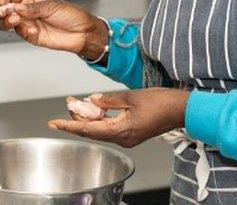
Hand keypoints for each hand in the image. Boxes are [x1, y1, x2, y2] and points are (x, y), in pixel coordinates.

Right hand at [0, 0, 107, 59]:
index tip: (3, 0)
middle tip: (4, 12)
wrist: (81, 32)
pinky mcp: (31, 36)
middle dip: (2, 11)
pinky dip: (23, 31)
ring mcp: (28, 23)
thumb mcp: (51, 6)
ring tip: (14, 20)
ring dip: (7, 21)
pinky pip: (21, 33)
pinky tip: (32, 30)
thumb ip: (32, 8)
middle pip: (5, 10)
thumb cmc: (70, 15)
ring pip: (8, 23)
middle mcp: (27, 11)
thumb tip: (16, 7)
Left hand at [48, 89, 189, 147]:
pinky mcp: (131, 133)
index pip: (88, 129)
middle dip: (77, 118)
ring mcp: (127, 137)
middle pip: (92, 130)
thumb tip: (91, 101)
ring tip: (78, 102)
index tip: (53, 123)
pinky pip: (110, 127)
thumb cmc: (161, 102)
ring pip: (100, 129)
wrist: (182, 109)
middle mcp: (122, 138)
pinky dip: (100, 118)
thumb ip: (109, 100)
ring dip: (89, 117)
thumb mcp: (131, 97)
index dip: (69, 125)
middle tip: (68, 102)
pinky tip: (95, 108)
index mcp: (121, 131)